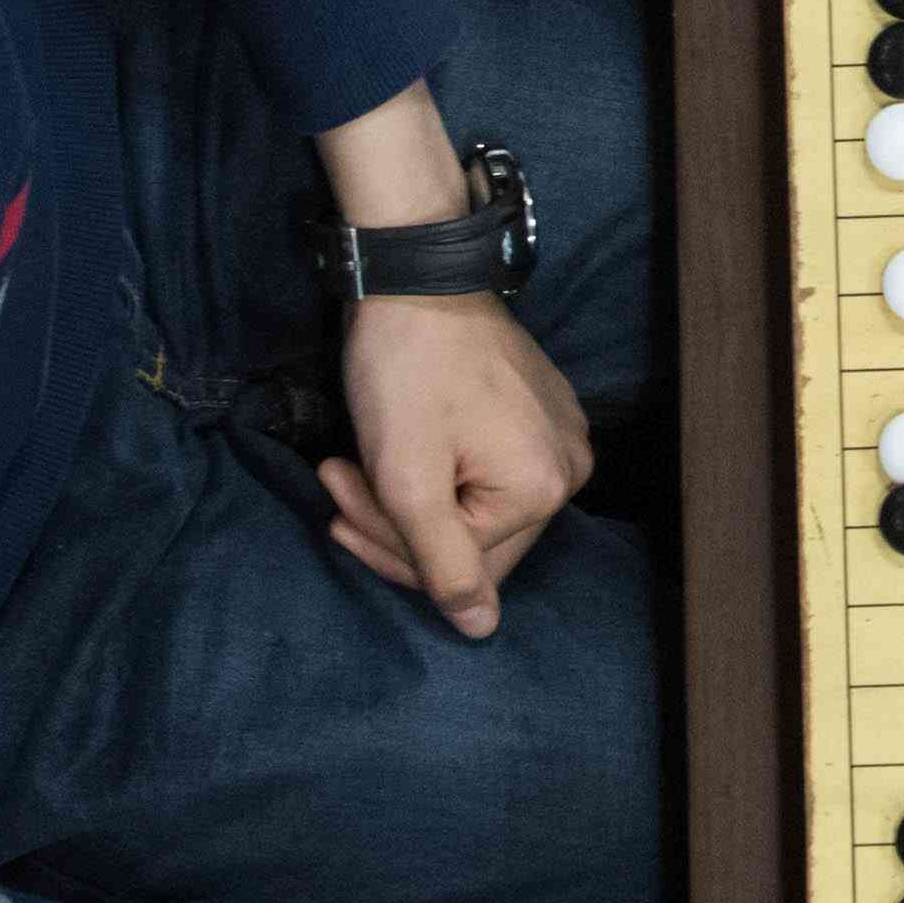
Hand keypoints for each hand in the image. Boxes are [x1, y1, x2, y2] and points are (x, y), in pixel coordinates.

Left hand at [325, 290, 591, 633]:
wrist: (416, 270)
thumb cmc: (406, 371)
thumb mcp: (407, 477)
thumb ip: (441, 563)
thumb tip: (480, 631)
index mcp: (543, 491)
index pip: (462, 569)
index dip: (387, 548)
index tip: (334, 501)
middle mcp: (569, 469)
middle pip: (470, 539)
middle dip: (391, 521)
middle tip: (334, 479)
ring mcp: (560, 435)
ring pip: (471, 505)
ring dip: (402, 496)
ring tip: (349, 460)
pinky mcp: (541, 408)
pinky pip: (486, 468)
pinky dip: (433, 466)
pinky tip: (392, 443)